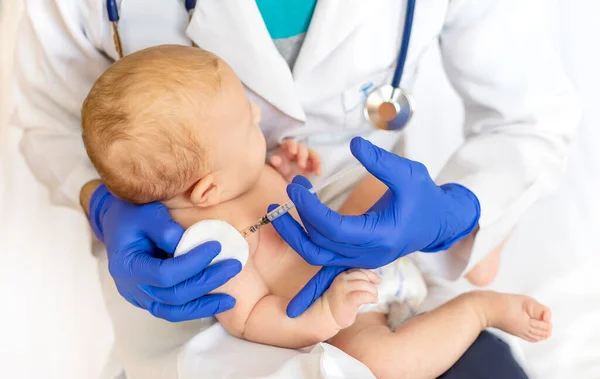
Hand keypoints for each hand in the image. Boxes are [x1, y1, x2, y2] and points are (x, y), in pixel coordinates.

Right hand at [89, 184, 241, 321]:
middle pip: (173, 295)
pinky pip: (173, 310)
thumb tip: (186, 244)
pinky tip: (216, 303)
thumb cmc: (133, 214)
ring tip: (230, 300)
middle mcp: (132, 287)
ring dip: (204, 306)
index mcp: (128, 265)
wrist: (118, 223)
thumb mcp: (147, 213)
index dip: (193, 262)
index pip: (164, 274)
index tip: (216, 246)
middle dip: (206, 282)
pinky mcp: (150, 299)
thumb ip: (164, 228)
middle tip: (233, 266)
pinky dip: (195, 308)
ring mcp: (140, 297)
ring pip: (173, 311)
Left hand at [269, 139, 320, 181]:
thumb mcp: (277, 168)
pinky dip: (318, 166)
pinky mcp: (312, 163)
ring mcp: (305, 156)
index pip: (290, 143)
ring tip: (314, 170)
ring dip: (314, 160)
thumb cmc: (279, 172)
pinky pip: (317, 161)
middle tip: (301, 166)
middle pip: (302, 147)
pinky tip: (318, 173)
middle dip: (302, 155)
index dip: (292, 146)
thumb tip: (274, 159)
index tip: (293, 153)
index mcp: (286, 148)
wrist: (285, 183)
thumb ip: (276, 163)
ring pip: (312, 153)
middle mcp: (297, 150)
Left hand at [272, 137, 479, 316]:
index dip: (310, 210)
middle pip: (321, 245)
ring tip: (277, 216)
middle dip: (296, 224)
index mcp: (381, 235)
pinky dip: (313, 291)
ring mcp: (362, 260)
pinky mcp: (358, 260)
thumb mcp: (409, 173)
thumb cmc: (424, 197)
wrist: (437, 222)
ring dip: (296, 240)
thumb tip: (354, 143)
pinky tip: (295, 306)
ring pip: (320, 258)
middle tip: (280, 200)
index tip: (294, 189)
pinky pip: (331, 278)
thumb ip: (381, 161)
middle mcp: (369, 254)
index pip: (335, 227)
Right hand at [323, 269, 379, 328]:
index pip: (359, 270)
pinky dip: (372, 298)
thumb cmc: (338, 302)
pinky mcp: (348, 300)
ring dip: (373, 292)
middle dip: (372, 285)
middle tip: (373, 294)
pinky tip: (372, 302)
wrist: (326, 315)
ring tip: (373, 298)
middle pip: (364, 276)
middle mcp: (342, 280)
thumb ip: (356, 280)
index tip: (377, 280)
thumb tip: (375, 278)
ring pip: (366, 285)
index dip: (371, 275)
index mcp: (342, 275)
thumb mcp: (345, 286)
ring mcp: (344, 289)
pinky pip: (365, 295)